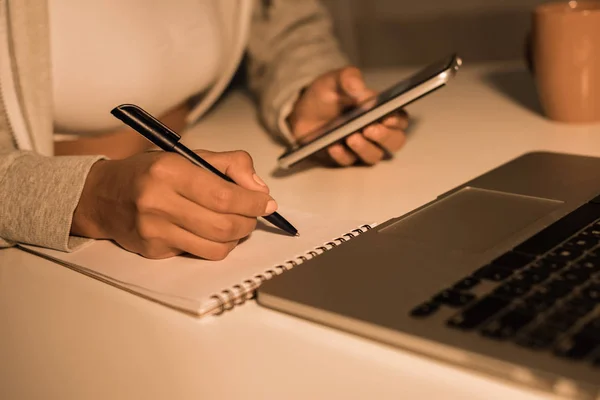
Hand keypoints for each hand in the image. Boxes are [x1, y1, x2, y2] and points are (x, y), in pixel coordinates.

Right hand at [71, 150, 275, 259]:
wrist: (102, 196)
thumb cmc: (149, 173)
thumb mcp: (187, 155)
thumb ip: (229, 165)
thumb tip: (259, 189)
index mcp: (169, 171)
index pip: (224, 196)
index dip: (253, 203)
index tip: (266, 203)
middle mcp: (158, 202)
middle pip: (224, 225)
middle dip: (249, 222)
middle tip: (253, 214)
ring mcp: (155, 231)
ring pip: (216, 247)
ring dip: (237, 238)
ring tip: (236, 224)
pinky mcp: (154, 251)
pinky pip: (200, 254)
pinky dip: (216, 246)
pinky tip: (211, 232)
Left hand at [288, 66, 408, 165]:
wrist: (302, 111)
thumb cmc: (326, 95)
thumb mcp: (336, 79)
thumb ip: (349, 79)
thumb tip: (362, 92)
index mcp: (380, 111)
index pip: (400, 119)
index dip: (398, 121)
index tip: (387, 117)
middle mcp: (375, 132)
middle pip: (394, 142)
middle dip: (385, 137)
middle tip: (369, 129)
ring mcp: (360, 147)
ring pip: (374, 156)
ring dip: (365, 148)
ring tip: (351, 137)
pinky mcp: (343, 157)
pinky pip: (348, 162)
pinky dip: (342, 155)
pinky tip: (333, 146)